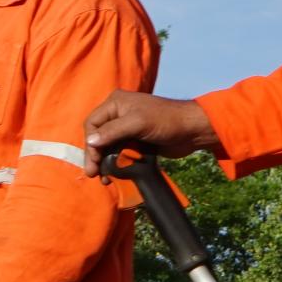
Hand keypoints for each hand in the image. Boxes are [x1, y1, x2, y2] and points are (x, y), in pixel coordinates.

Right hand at [81, 89, 219, 174]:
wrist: (192, 130)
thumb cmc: (166, 120)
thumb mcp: (137, 123)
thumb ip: (112, 132)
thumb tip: (90, 142)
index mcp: (115, 103)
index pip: (92, 123)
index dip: (90, 143)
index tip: (94, 162)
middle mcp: (118, 114)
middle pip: (98, 137)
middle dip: (95, 156)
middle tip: (94, 174)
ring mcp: (127, 128)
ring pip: (108, 147)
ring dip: (105, 162)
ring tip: (104, 178)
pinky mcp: (135, 141)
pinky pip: (119, 153)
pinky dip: (116, 164)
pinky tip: (114, 175)